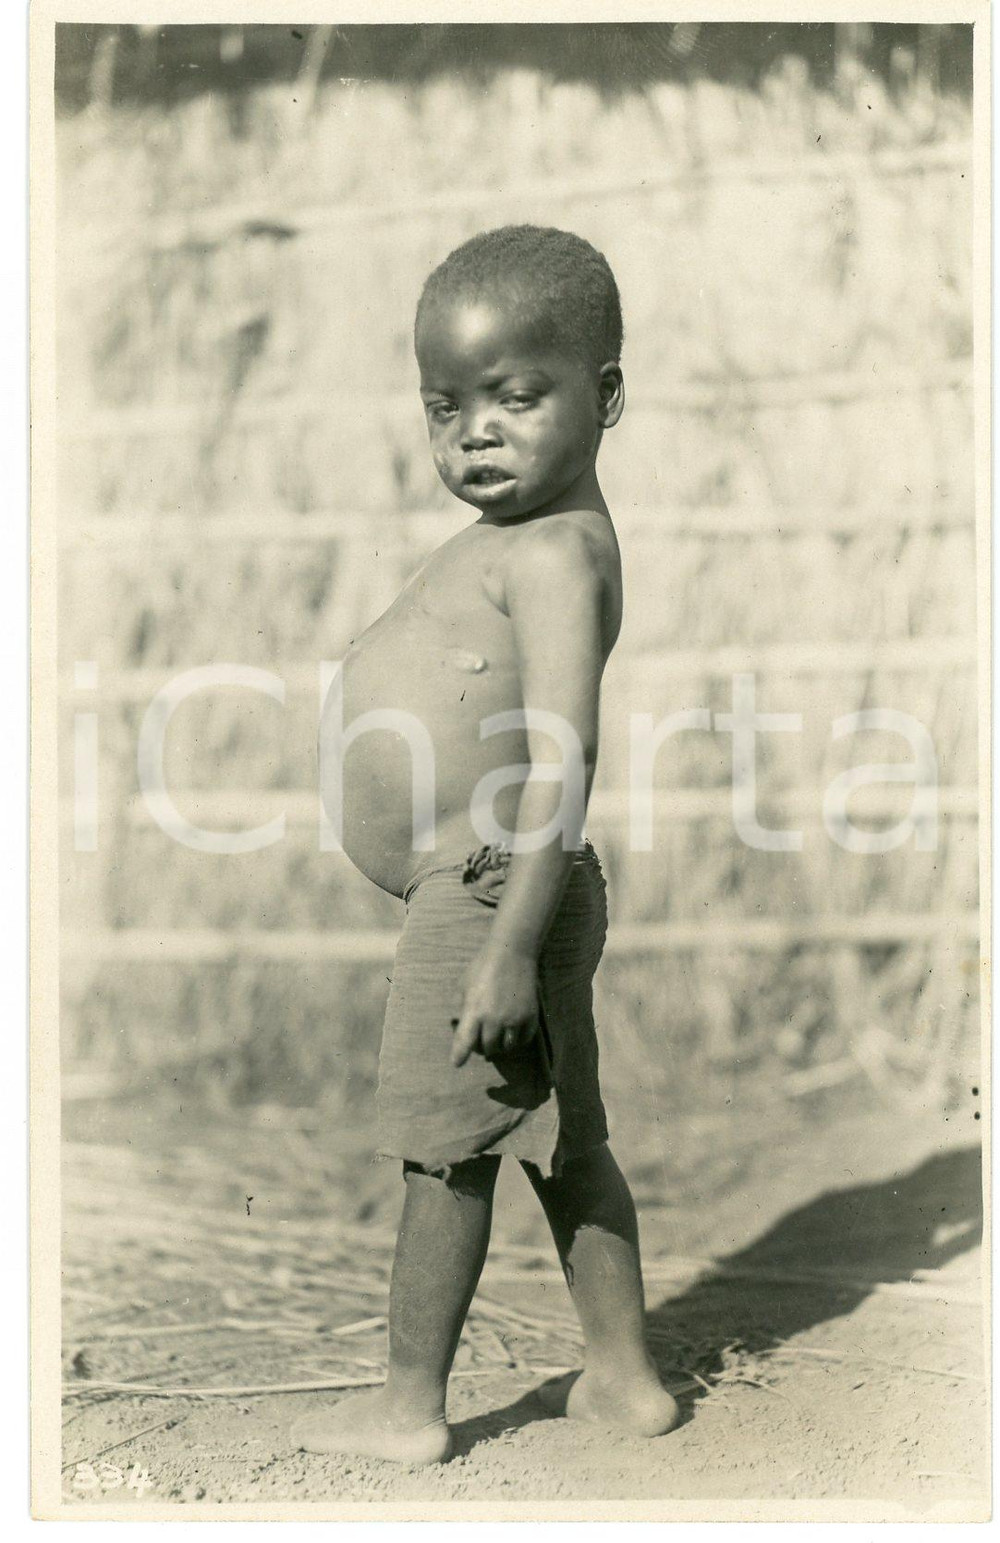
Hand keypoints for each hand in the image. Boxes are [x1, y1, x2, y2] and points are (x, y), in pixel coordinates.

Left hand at [451, 950, 539, 1066]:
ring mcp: (514, 1019)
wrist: (513, 952)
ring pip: (506, 1048)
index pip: (465, 1041)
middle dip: (483, 1047)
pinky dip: (517, 1040)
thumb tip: (457, 1024)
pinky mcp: (530, 1016)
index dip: (459, 1055)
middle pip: (487, 1048)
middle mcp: (494, 1019)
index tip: (457, 1063)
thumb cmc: (483, 966)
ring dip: (501, 1045)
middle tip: (482, 1040)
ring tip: (498, 1037)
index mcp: (474, 1011)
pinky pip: (524, 1040)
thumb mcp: (463, 984)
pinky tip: (513, 1033)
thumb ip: (459, 1006)